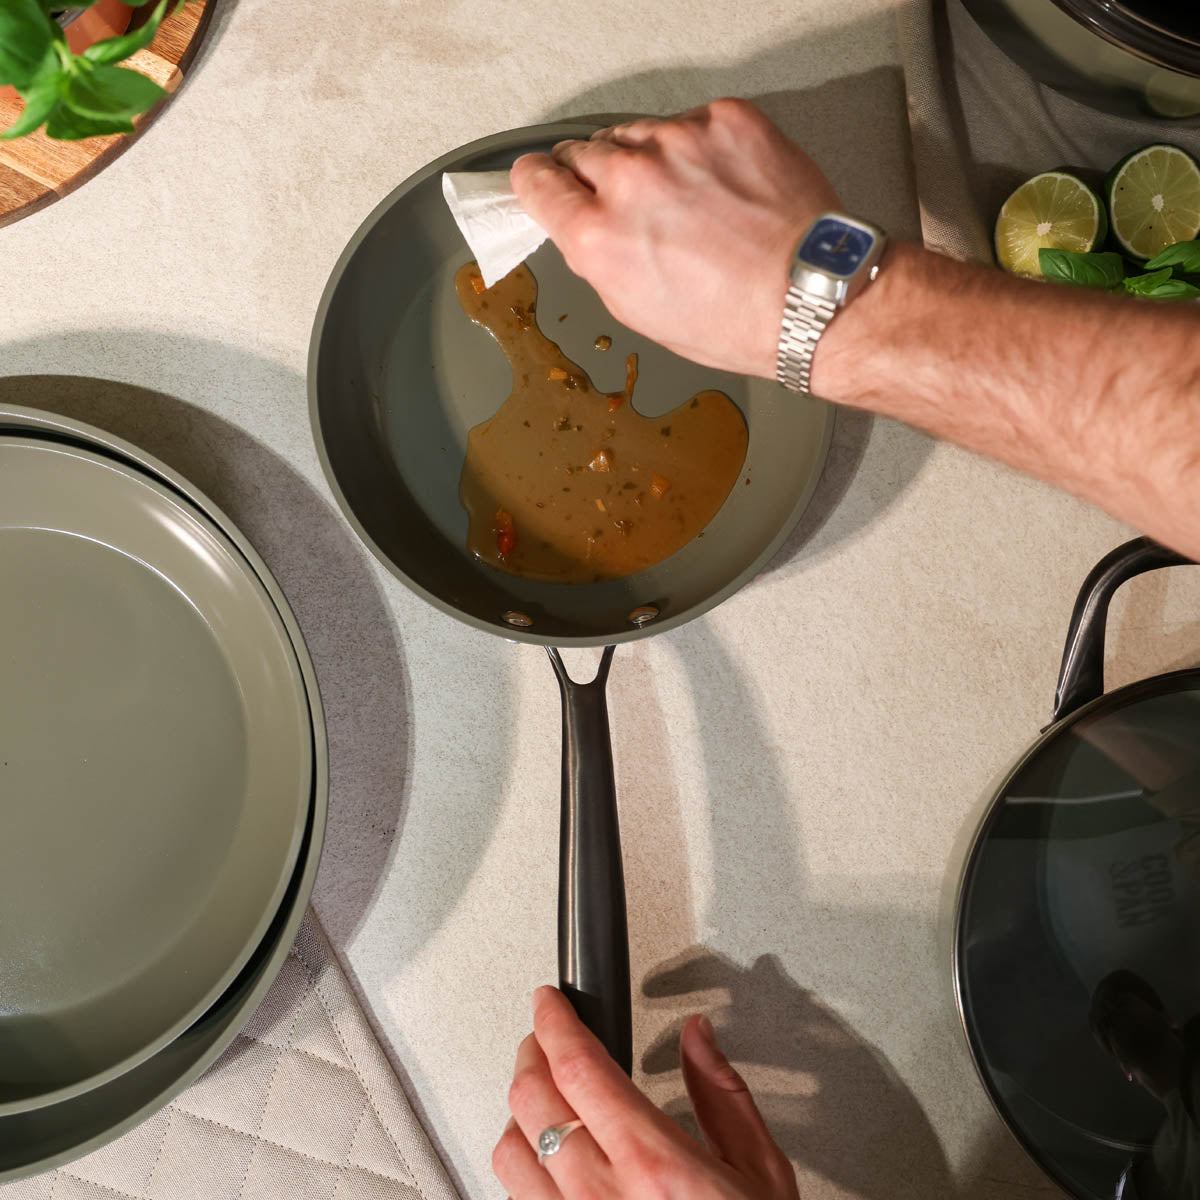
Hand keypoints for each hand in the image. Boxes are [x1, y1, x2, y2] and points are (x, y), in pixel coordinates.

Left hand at [493, 985, 799, 1198]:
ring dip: (519, 1113)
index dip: (554, 1022)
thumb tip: (699, 1037)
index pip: (577, 1068)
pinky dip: (524, 1171)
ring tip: (541, 1098)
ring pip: (508, 1155)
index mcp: (653, 1166)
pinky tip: (546, 1163)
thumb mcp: (761, 1173)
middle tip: (544, 1037)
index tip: (549, 1002)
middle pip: (530, 1102)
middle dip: (530, 1053)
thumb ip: (723, 1095)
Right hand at [510, 99, 839, 379]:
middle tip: (632, 205)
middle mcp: (631, 180)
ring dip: (648, 160)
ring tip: (686, 201)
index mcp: (598, 236)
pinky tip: (721, 186)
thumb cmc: (733, 320)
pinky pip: (690, 123)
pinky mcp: (725, 120)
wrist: (809, 297)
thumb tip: (582, 228)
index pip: (536, 180)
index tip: (544, 182)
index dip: (539, 184)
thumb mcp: (637, 311)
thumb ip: (596, 258)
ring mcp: (680, 142)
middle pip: (583, 152)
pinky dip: (698, 148)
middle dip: (597, 177)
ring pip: (637, 134)